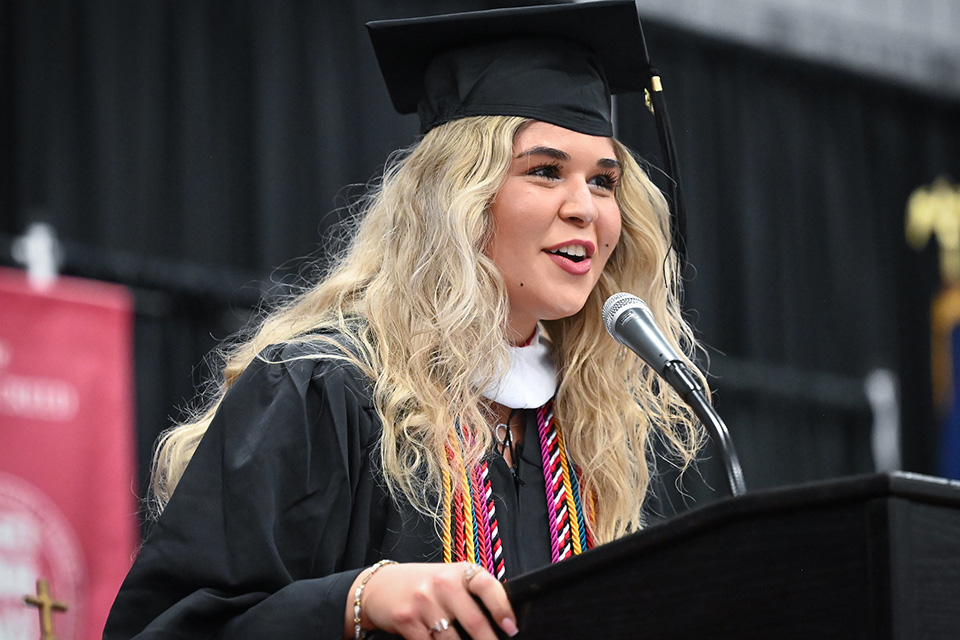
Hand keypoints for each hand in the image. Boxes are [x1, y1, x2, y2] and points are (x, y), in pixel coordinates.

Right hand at [345, 562, 518, 639]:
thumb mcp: (450, 579)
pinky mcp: (407, 620)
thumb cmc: (423, 585)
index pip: (487, 586)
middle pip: (474, 621)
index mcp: (459, 572)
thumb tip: (501, 622)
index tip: (511, 628)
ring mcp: (424, 601)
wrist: (380, 586)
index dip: (502, 608)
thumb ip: (472, 594)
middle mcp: (443, 583)